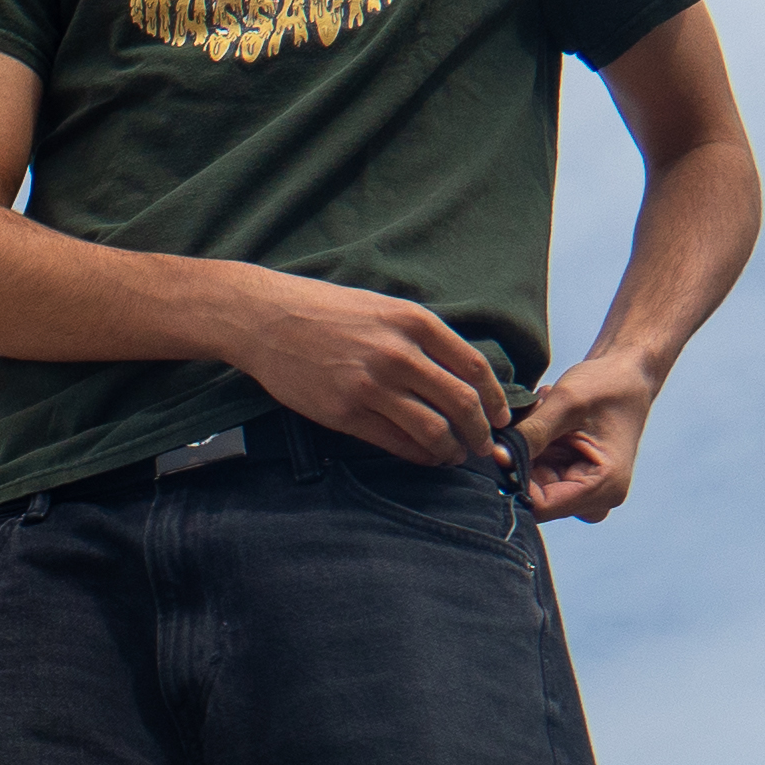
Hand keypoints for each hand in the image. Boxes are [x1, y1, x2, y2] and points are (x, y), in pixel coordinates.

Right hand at [219, 272, 511, 463]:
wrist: (265, 317)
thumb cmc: (324, 310)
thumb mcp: (383, 308)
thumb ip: (421, 337)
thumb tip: (458, 374)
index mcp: (413, 322)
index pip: (474, 368)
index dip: (494, 399)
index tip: (499, 415)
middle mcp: (398, 353)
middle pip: (462, 403)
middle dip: (481, 431)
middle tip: (485, 445)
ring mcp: (372, 385)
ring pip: (433, 429)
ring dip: (452, 449)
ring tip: (454, 455)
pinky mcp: (346, 411)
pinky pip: (396, 442)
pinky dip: (419, 455)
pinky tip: (424, 456)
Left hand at [514, 346, 667, 521]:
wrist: (626, 374)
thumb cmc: (606, 385)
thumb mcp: (567, 402)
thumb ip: (532, 432)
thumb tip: (497, 458)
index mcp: (605, 487)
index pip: (541, 506)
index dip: (513, 482)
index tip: (498, 450)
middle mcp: (596, 498)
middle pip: (534, 496)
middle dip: (521, 459)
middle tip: (530, 419)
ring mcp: (583, 490)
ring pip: (531, 483)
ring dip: (527, 449)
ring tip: (544, 412)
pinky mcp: (572, 478)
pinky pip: (536, 472)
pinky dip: (532, 447)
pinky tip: (546, 418)